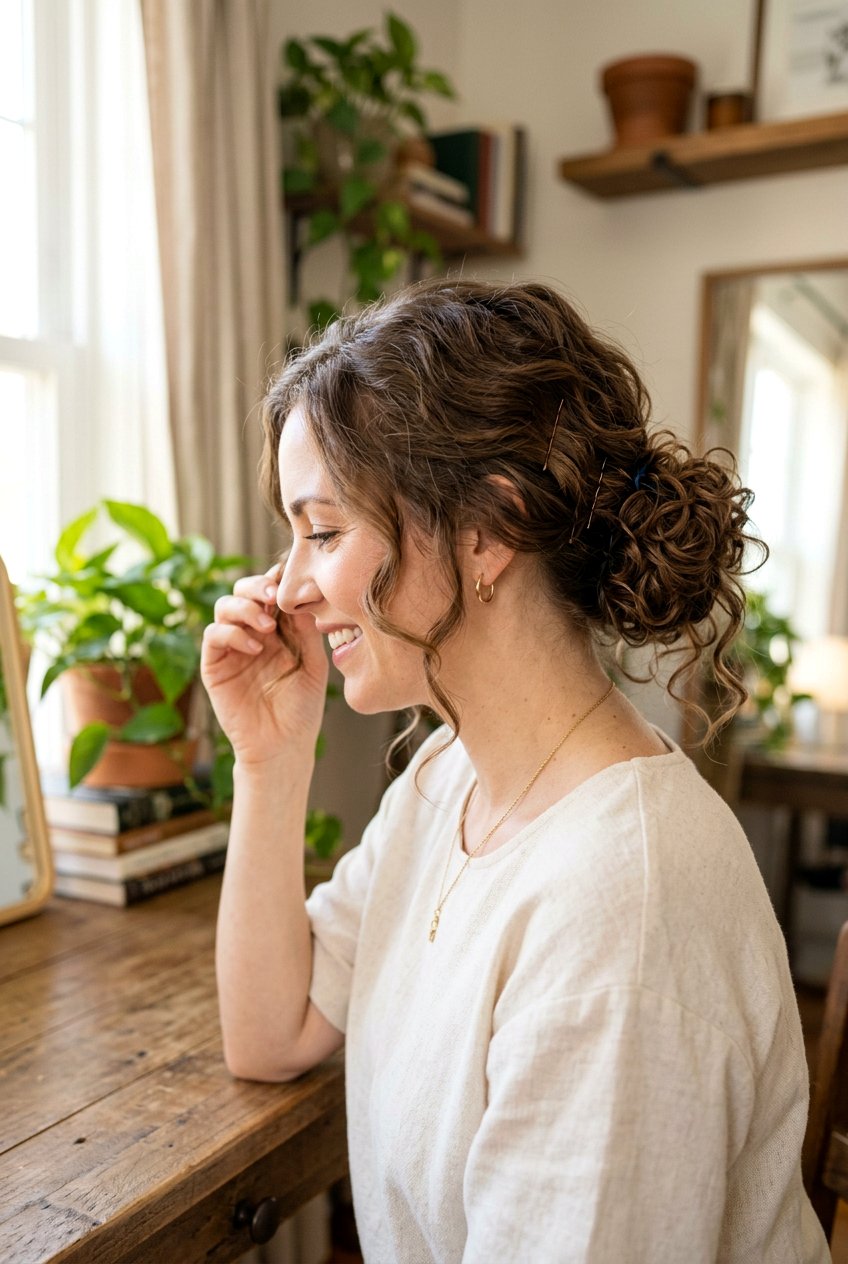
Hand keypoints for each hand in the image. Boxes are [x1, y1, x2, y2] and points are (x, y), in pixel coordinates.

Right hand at [201, 565, 328, 767]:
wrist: (283, 746)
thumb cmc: (302, 709)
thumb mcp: (313, 666)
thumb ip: (306, 632)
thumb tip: (301, 596)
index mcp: (280, 630)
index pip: (272, 594)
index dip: (277, 580)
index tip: (289, 575)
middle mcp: (253, 633)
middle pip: (243, 591)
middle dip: (256, 586)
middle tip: (272, 595)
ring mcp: (232, 648)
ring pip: (225, 607)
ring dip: (245, 608)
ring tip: (267, 626)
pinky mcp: (215, 665)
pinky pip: (214, 636)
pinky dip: (232, 633)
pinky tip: (255, 647)